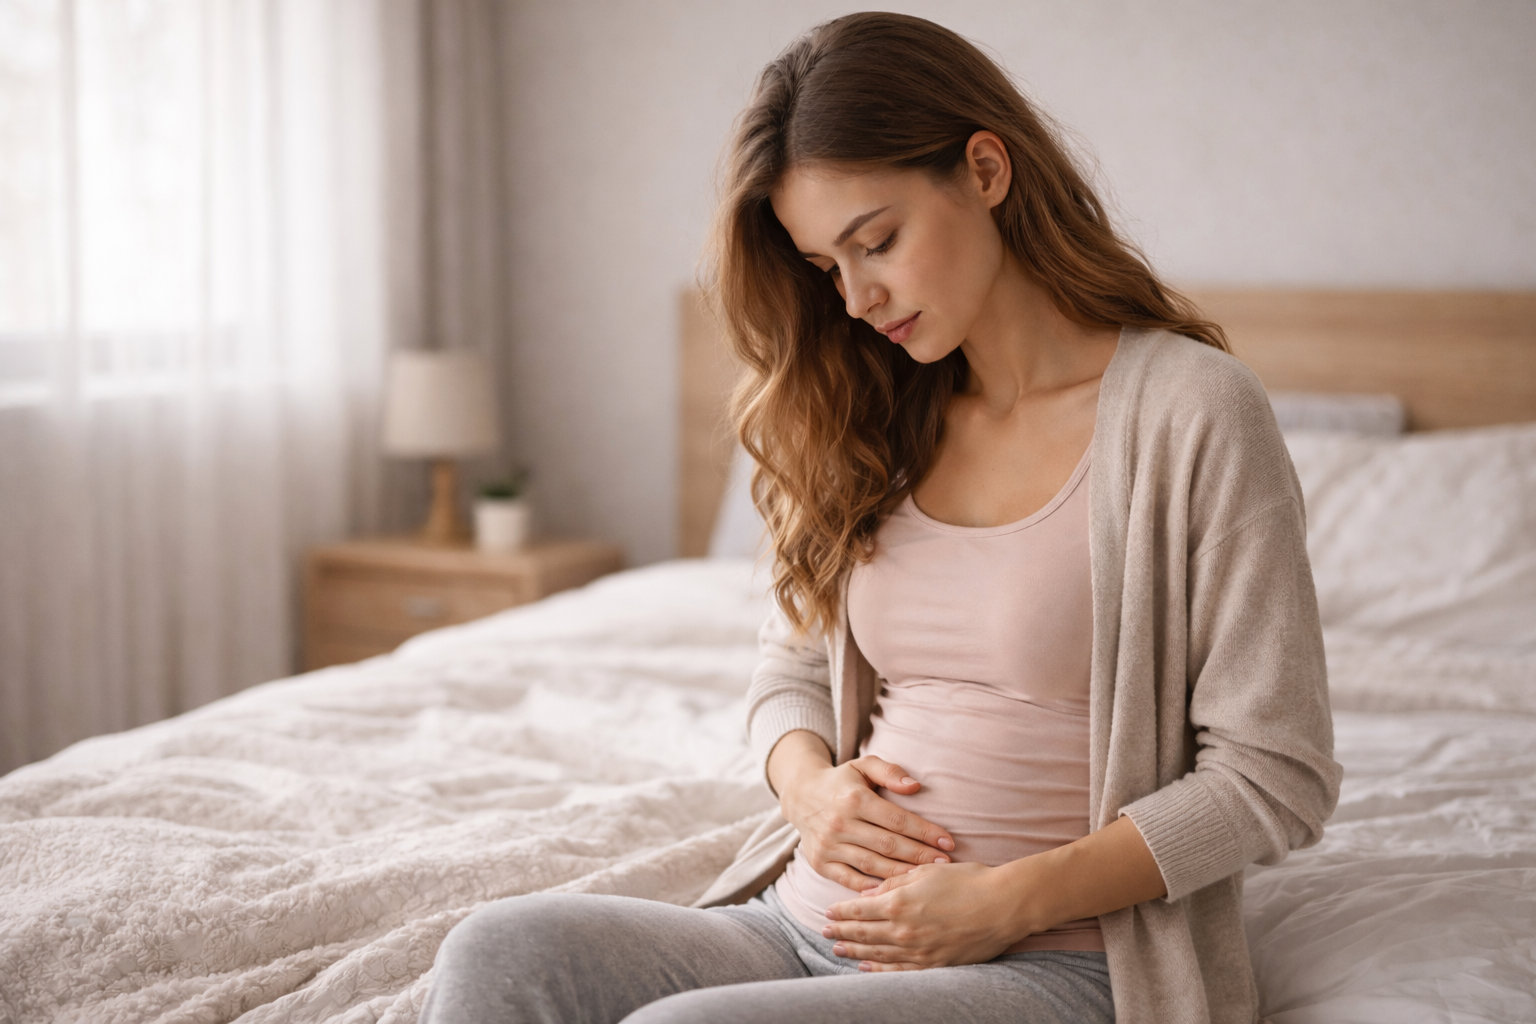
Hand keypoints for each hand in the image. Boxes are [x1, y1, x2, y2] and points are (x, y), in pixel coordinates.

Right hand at [767, 731, 954, 889]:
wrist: (800, 795)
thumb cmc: (842, 781)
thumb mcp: (863, 765)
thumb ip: (889, 771)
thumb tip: (915, 786)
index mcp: (854, 798)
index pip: (897, 819)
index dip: (925, 832)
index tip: (948, 842)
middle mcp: (839, 823)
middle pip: (888, 845)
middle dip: (920, 856)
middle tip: (944, 864)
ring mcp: (828, 845)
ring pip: (872, 866)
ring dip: (902, 874)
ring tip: (926, 879)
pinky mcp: (820, 863)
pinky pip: (850, 881)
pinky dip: (872, 888)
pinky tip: (894, 891)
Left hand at [822, 861, 1023, 970]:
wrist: (1004, 906)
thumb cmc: (968, 880)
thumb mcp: (927, 873)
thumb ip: (894, 882)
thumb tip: (869, 893)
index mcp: (899, 902)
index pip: (859, 910)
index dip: (841, 912)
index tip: (828, 912)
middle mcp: (903, 930)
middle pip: (862, 933)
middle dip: (841, 932)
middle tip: (824, 931)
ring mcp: (918, 951)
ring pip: (876, 954)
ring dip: (854, 951)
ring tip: (838, 949)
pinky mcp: (934, 965)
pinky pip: (898, 971)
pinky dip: (879, 970)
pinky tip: (866, 967)